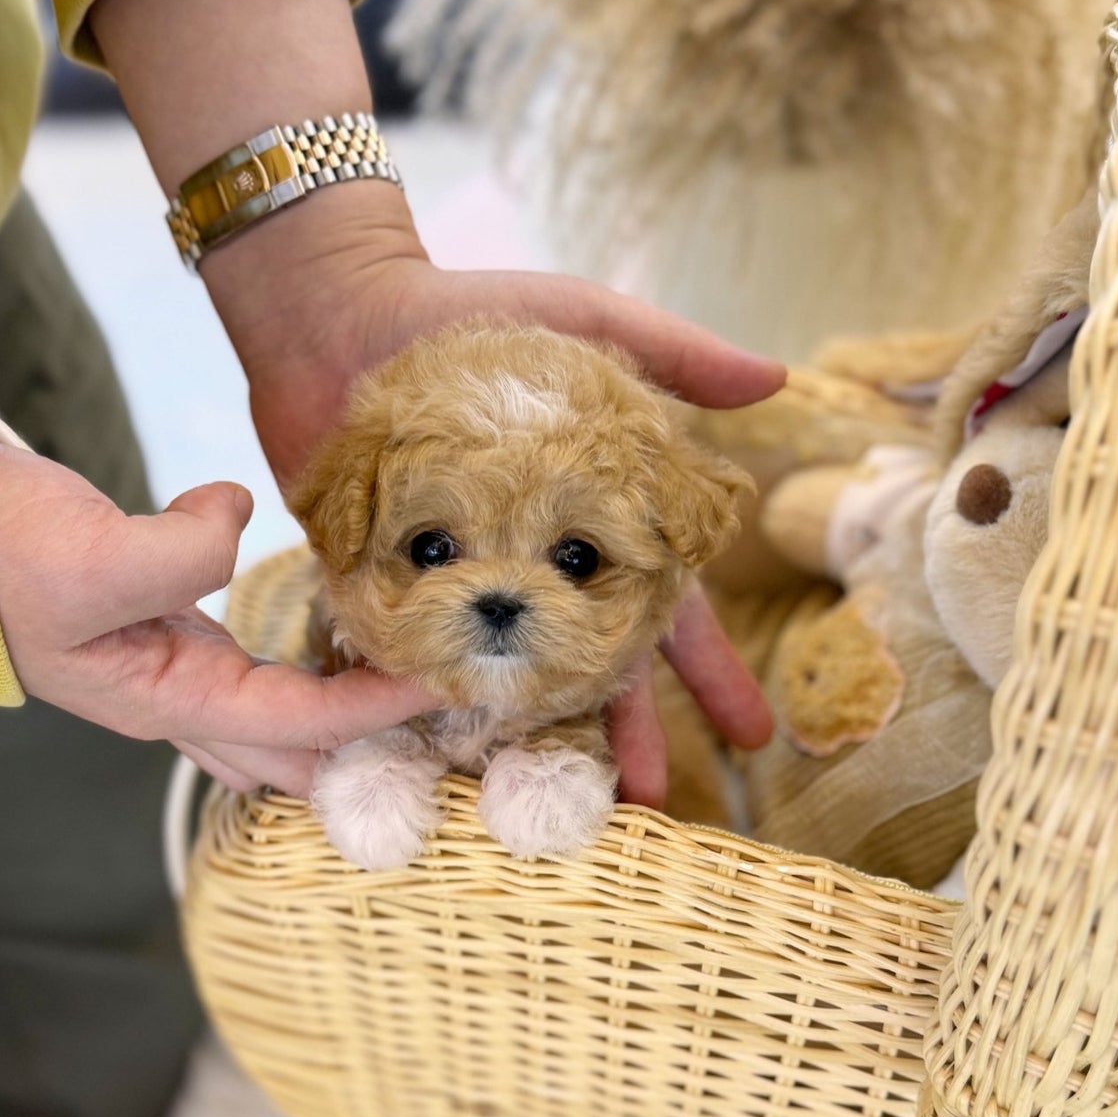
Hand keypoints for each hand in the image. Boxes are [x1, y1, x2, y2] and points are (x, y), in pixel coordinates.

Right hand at [0, 442, 431, 793]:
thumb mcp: (88, 556)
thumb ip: (178, 551)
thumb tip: (236, 517)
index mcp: (163, 700)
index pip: (300, 724)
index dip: (379, 708)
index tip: (446, 681)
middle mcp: (174, 701)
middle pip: (297, 755)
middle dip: (373, 747)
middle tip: (445, 716)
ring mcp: (169, 672)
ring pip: (279, 723)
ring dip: (345, 717)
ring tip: (411, 688)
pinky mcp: (166, 632)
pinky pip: (257, 673)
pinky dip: (309, 668)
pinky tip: (341, 640)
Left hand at [90, 0, 782, 804]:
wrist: (344, 315)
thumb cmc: (476, 319)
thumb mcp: (584, 322)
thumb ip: (675, 352)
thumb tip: (773, 377)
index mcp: (589, 522)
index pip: (664, 609)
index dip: (707, 671)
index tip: (752, 735)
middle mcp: (530, 569)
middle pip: (592, 666)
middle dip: (629, 733)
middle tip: (659, 801)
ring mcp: (462, 587)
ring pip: (512, 681)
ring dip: (539, 740)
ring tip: (564, 801)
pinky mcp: (389, 592)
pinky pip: (417, 663)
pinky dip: (430, 712)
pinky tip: (453, 764)